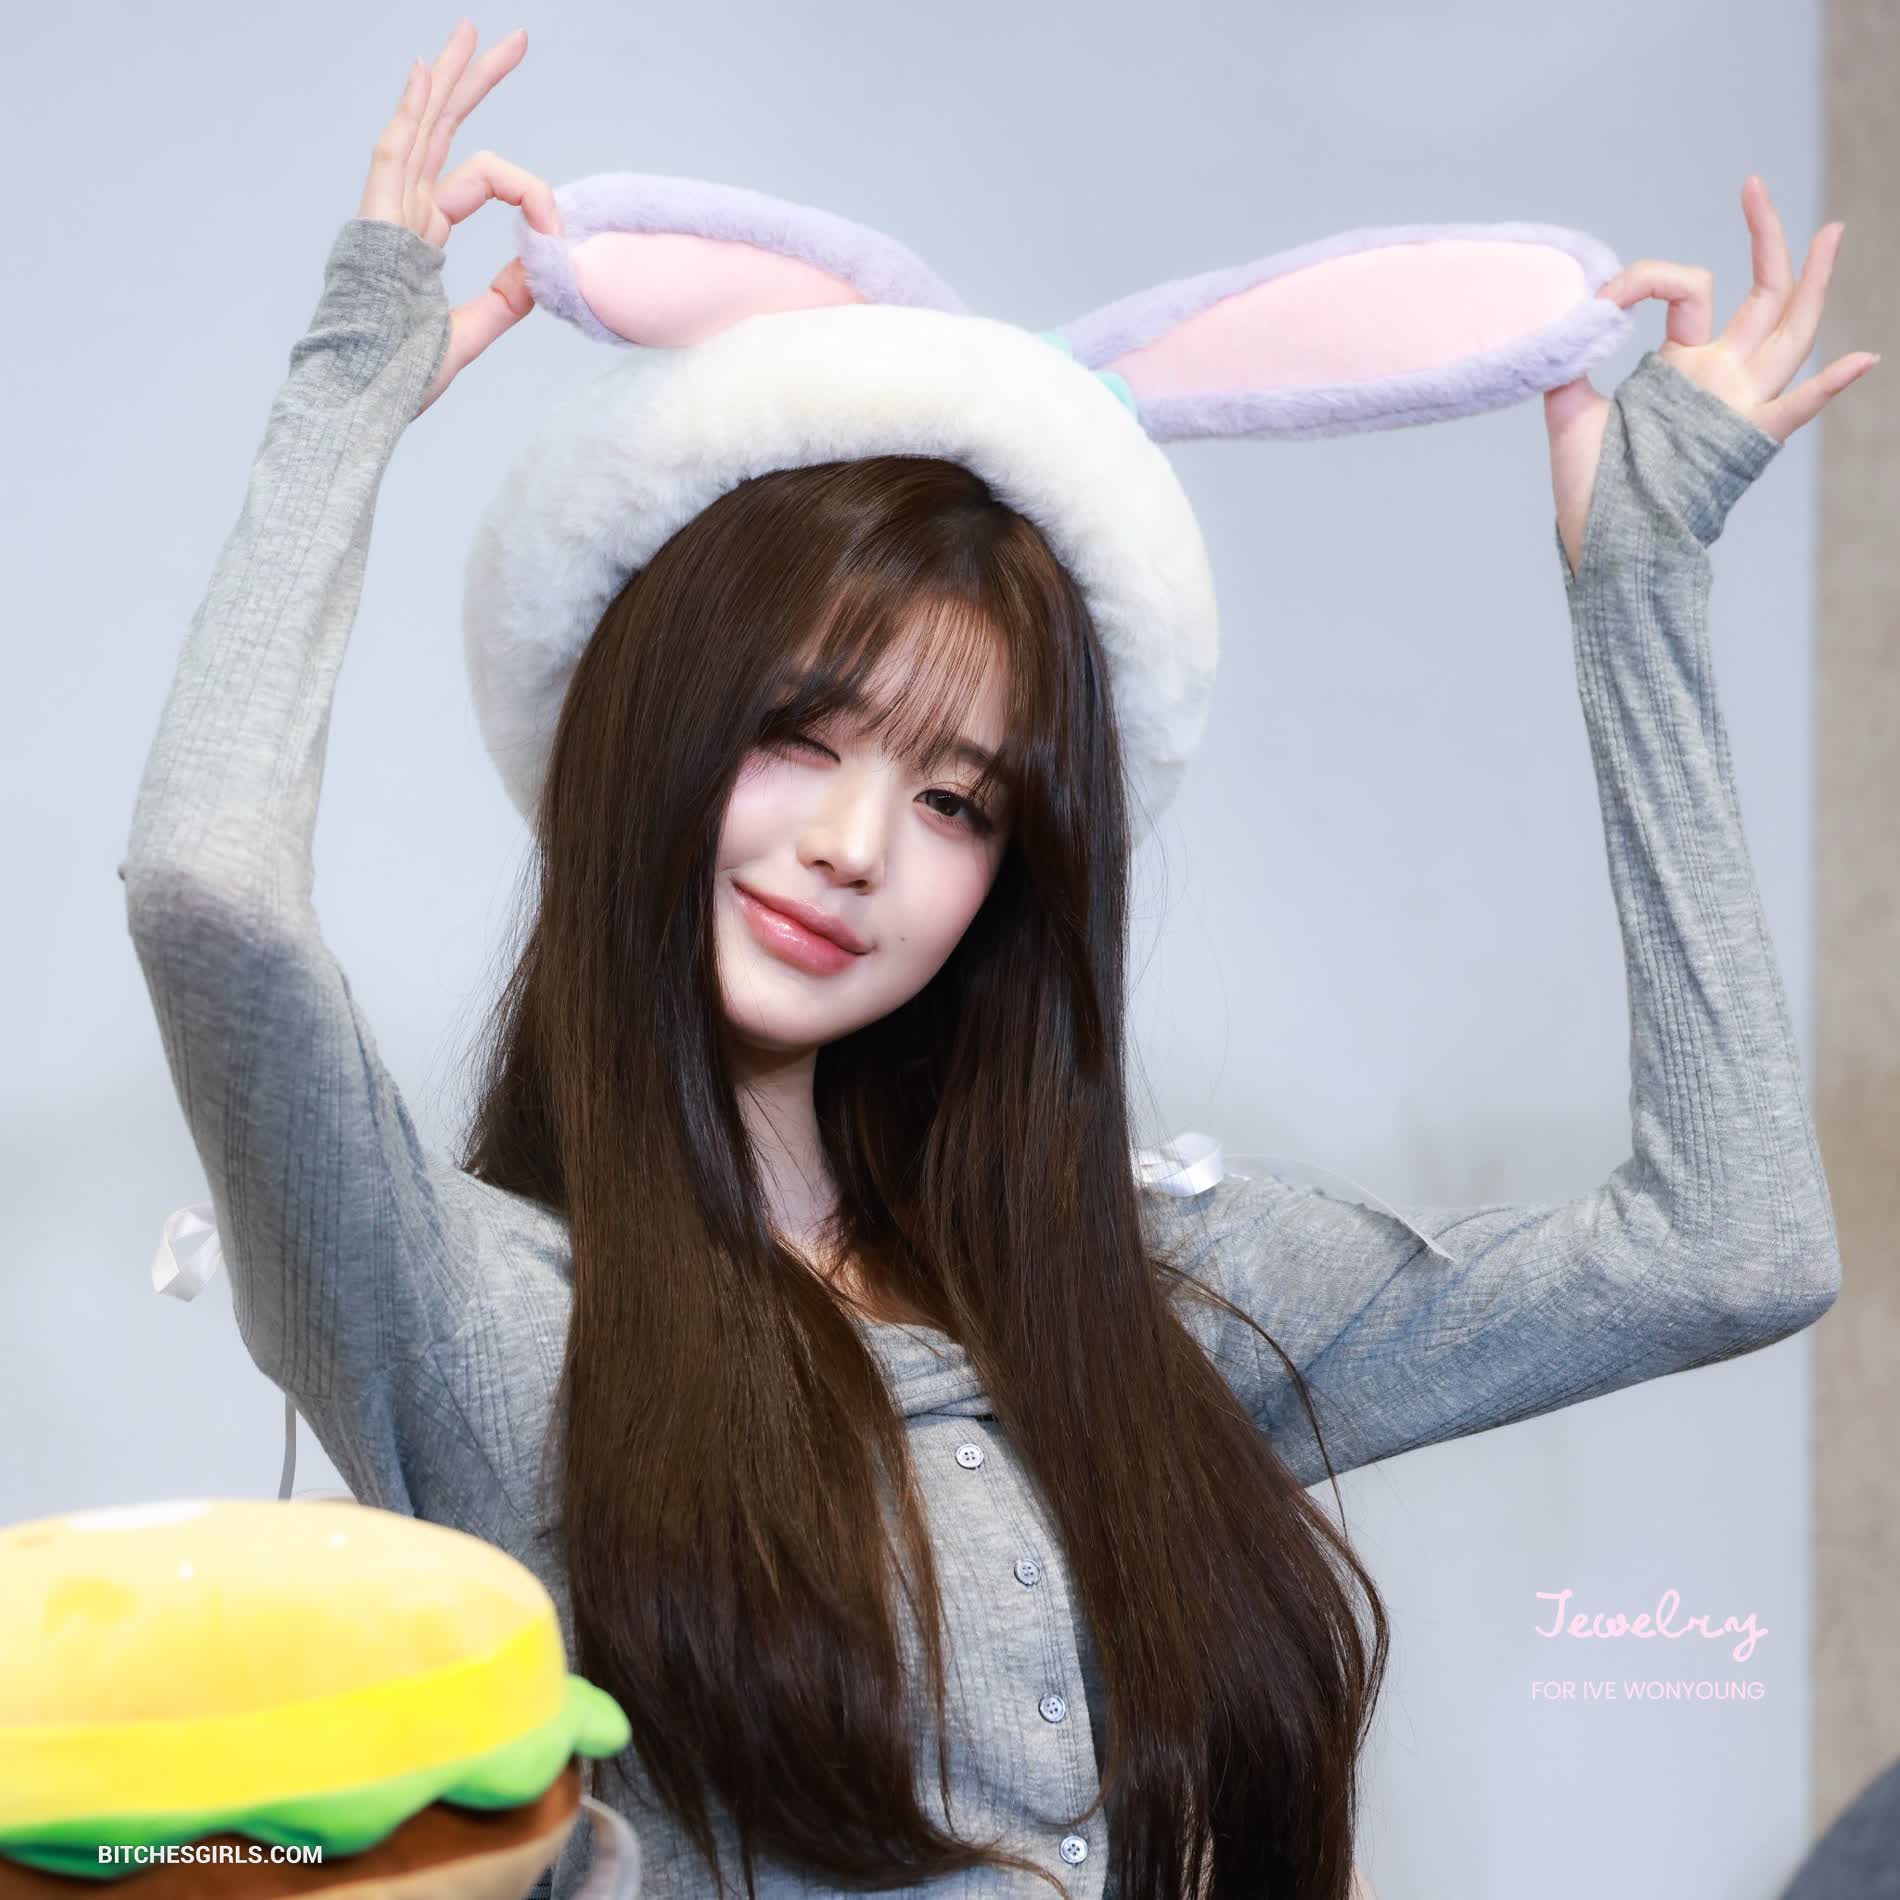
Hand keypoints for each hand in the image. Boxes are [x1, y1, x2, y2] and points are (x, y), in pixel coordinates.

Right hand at [357, 20, 564, 419]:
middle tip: (511, 39)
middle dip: (475, 82)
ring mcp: (386, 217)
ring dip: (448, 80)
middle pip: (443, 131)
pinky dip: (411, 115)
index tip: (557, 221)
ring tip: (471, 31)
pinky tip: (426, 72)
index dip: (526, 192)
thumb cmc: (398, 377)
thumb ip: (506, 300)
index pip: (480, 184)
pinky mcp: (376, 227)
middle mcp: (403, 216)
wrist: (359, 399)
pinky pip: (394, 157)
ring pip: (421, 129)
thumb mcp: (470, 333)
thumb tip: (542, 264)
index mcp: (420, 238)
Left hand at [1544, 176, 1877, 577]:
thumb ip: (1570, 360)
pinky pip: (1793, 411)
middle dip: (1767, 238)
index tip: (1606, 294)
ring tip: (1832, 230)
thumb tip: (1572, 314)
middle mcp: (1719, 379)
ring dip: (1814, 282)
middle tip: (1756, 186)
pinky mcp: (1740, 442)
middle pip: (1763, 296)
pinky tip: (1863, 358)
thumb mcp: (1569, 410)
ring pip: (1789, 333)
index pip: (1686, 292)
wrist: (1599, 546)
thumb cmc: (1588, 487)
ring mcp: (1736, 406)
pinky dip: (1829, 387)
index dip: (1649, 279)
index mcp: (1681, 368)